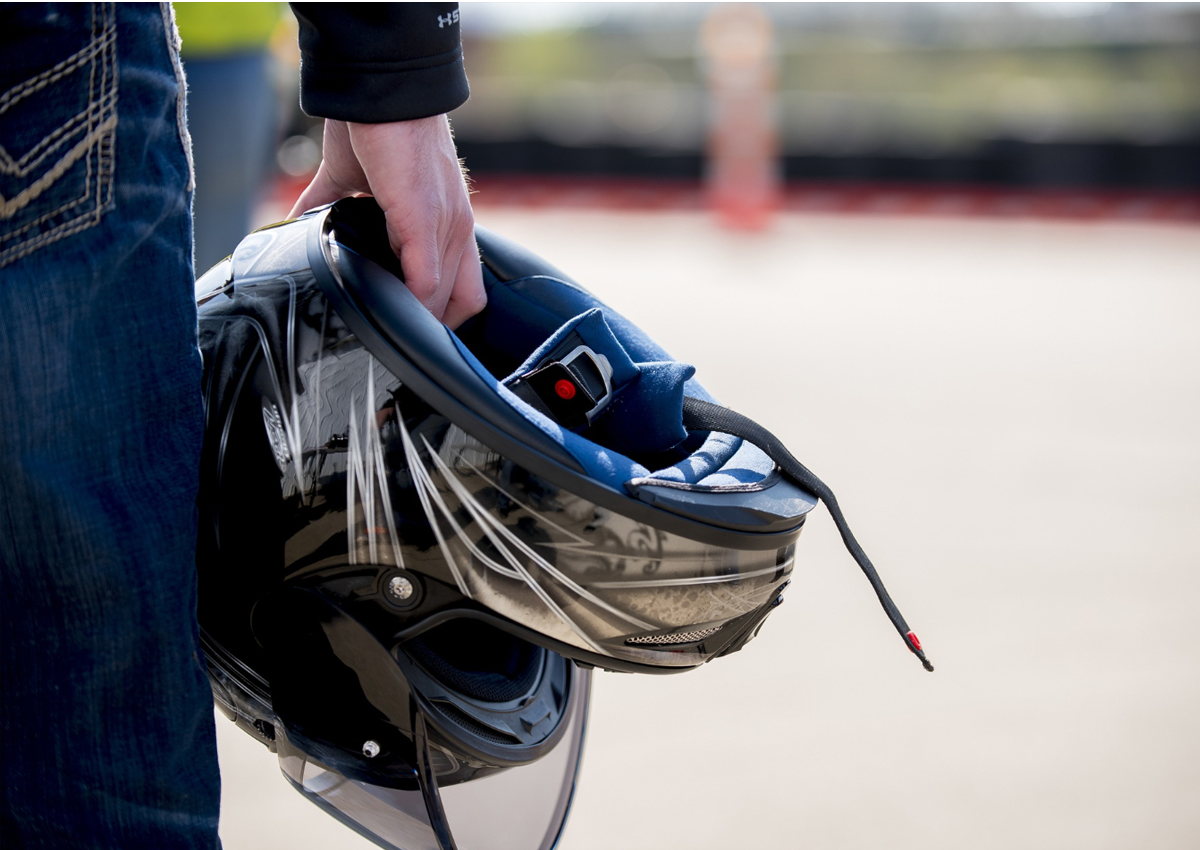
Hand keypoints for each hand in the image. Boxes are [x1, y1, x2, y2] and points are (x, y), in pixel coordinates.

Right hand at [289, 116, 485, 329]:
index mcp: (448, 224)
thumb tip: (291, 231)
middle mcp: (457, 230)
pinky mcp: (424, 220)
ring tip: (385, 340)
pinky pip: (426, 282)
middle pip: (460, 306)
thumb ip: (330, 211)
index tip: (411, 334)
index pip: (464, 291)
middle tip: (395, 350)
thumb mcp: (355, 182)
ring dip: (416, 323)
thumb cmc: (372, 126)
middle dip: (430, 331)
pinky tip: (384, 317)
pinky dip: (409, 306)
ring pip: (444, 301)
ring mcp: (446, 227)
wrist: (378, 86)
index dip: (441, 318)